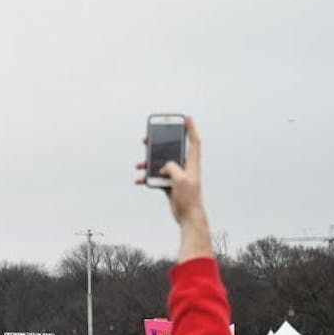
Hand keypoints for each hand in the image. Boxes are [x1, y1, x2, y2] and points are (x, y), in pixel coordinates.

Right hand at [136, 116, 211, 261]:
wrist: (188, 216)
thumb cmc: (189, 198)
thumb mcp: (181, 180)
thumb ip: (172, 167)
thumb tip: (164, 165)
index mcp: (191, 164)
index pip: (193, 142)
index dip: (191, 129)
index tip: (187, 118)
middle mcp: (185, 167)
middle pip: (172, 150)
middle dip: (161, 143)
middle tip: (149, 138)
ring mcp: (177, 175)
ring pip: (161, 163)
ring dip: (149, 163)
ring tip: (139, 164)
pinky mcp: (170, 184)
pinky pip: (156, 177)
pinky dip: (148, 178)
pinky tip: (140, 180)